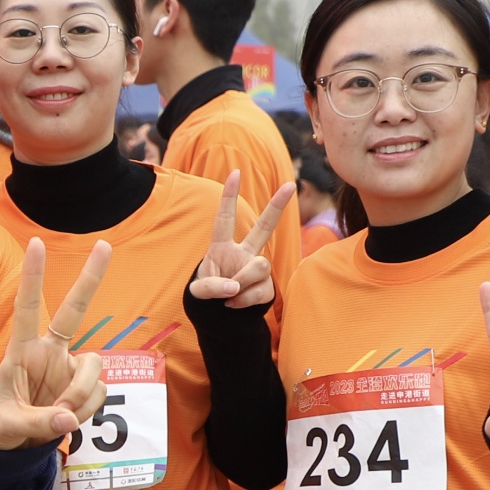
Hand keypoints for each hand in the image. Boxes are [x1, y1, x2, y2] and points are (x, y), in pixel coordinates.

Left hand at [0, 239, 111, 449]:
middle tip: (104, 244)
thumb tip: (68, 419)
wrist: (7, 446)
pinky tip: (68, 420)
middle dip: (90, 278)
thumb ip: (38, 423)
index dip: (32, 277)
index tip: (36, 242)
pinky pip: (99, 393)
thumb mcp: (8, 426)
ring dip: (82, 394)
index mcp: (21, 352)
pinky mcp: (83, 387)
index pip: (26, 308)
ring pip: (94, 366)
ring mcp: (69, 368)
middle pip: (74, 310)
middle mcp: (49, 352)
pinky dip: (87, 410)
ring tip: (61, 417)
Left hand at [189, 173, 297, 309]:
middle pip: (264, 227)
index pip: (225, 219)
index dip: (229, 196)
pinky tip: (233, 303)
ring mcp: (257, 269)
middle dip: (277, 206)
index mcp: (222, 247)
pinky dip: (244, 300)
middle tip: (290, 185)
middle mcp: (243, 253)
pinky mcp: (267, 287)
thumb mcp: (199, 290)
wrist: (219, 316)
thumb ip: (211, 287)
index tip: (235, 172)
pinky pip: (261, 290)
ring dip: (243, 281)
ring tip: (229, 294)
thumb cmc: (207, 294)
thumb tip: (234, 287)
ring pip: (261, 265)